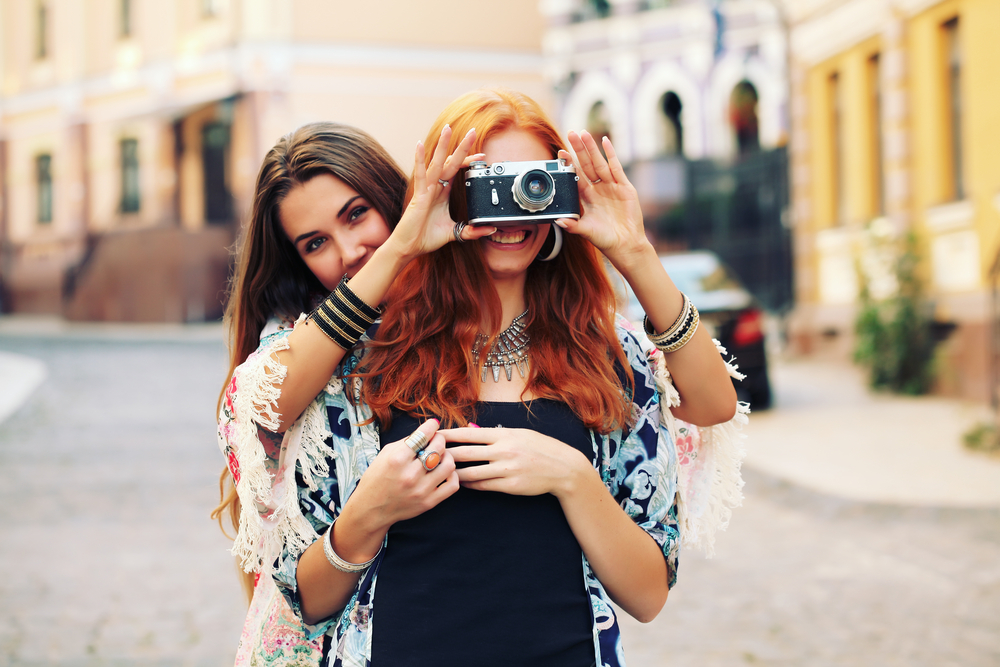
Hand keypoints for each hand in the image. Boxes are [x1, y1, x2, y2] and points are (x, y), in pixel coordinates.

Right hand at [346, 419, 458, 529]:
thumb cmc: (376, 479)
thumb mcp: (385, 454)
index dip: (431, 426)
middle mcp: (410, 475)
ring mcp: (421, 490)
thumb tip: (426, 431)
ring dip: (447, 456)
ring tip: (440, 456)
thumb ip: (406, 442)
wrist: (371, 509)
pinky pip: (452, 485)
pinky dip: (452, 475)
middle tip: (436, 440)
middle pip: (438, 447)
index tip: (433, 424)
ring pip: (449, 465)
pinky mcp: (428, 502)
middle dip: (439, 439)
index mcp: (397, 460)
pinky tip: (444, 472)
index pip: (423, 435)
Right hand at [385, 126, 494, 260]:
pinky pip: (420, 175)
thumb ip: (471, 231)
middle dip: (461, 147)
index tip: (482, 156)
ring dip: (442, 146)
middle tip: (472, 132)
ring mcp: (426, 190)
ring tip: (448, 129)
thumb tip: (490, 229)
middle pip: (449, 161)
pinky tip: (419, 145)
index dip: (468, 162)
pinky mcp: (419, 196)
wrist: (409, 247)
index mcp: (441, 192)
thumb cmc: (425, 237)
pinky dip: (419, 160)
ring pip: (436, 163)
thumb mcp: (454, 232)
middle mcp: (434, 187)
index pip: (456, 170)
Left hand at [440, 427, 593, 498]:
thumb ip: (495, 434)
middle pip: (465, 453)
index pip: (469, 433)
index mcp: (504, 434)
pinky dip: (470, 485)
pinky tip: (461, 483)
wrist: (563, 468)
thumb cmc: (540, 448)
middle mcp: (503, 450)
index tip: (434, 435)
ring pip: (471, 472)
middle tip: (427, 456)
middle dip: (444, 454)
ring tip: (439, 473)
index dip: (449, 435)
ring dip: (454, 473)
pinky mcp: (510, 485)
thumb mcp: (519, 434)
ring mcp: (507, 469)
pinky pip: (484, 485)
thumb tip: (471, 430)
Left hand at [556, 130, 651, 268]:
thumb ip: (572, 225)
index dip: (569, 164)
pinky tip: (604, 141)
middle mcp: (598, 189)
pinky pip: (616, 167)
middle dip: (578, 149)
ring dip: (591, 148)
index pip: (576, 176)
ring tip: (584, 133)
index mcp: (587, 198)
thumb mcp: (585, 231)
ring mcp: (611, 186)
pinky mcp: (624, 187)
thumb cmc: (605, 239)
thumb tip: (558, 221)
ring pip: (599, 163)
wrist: (626, 244)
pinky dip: (610, 154)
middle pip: (586, 165)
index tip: (560, 152)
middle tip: (570, 133)